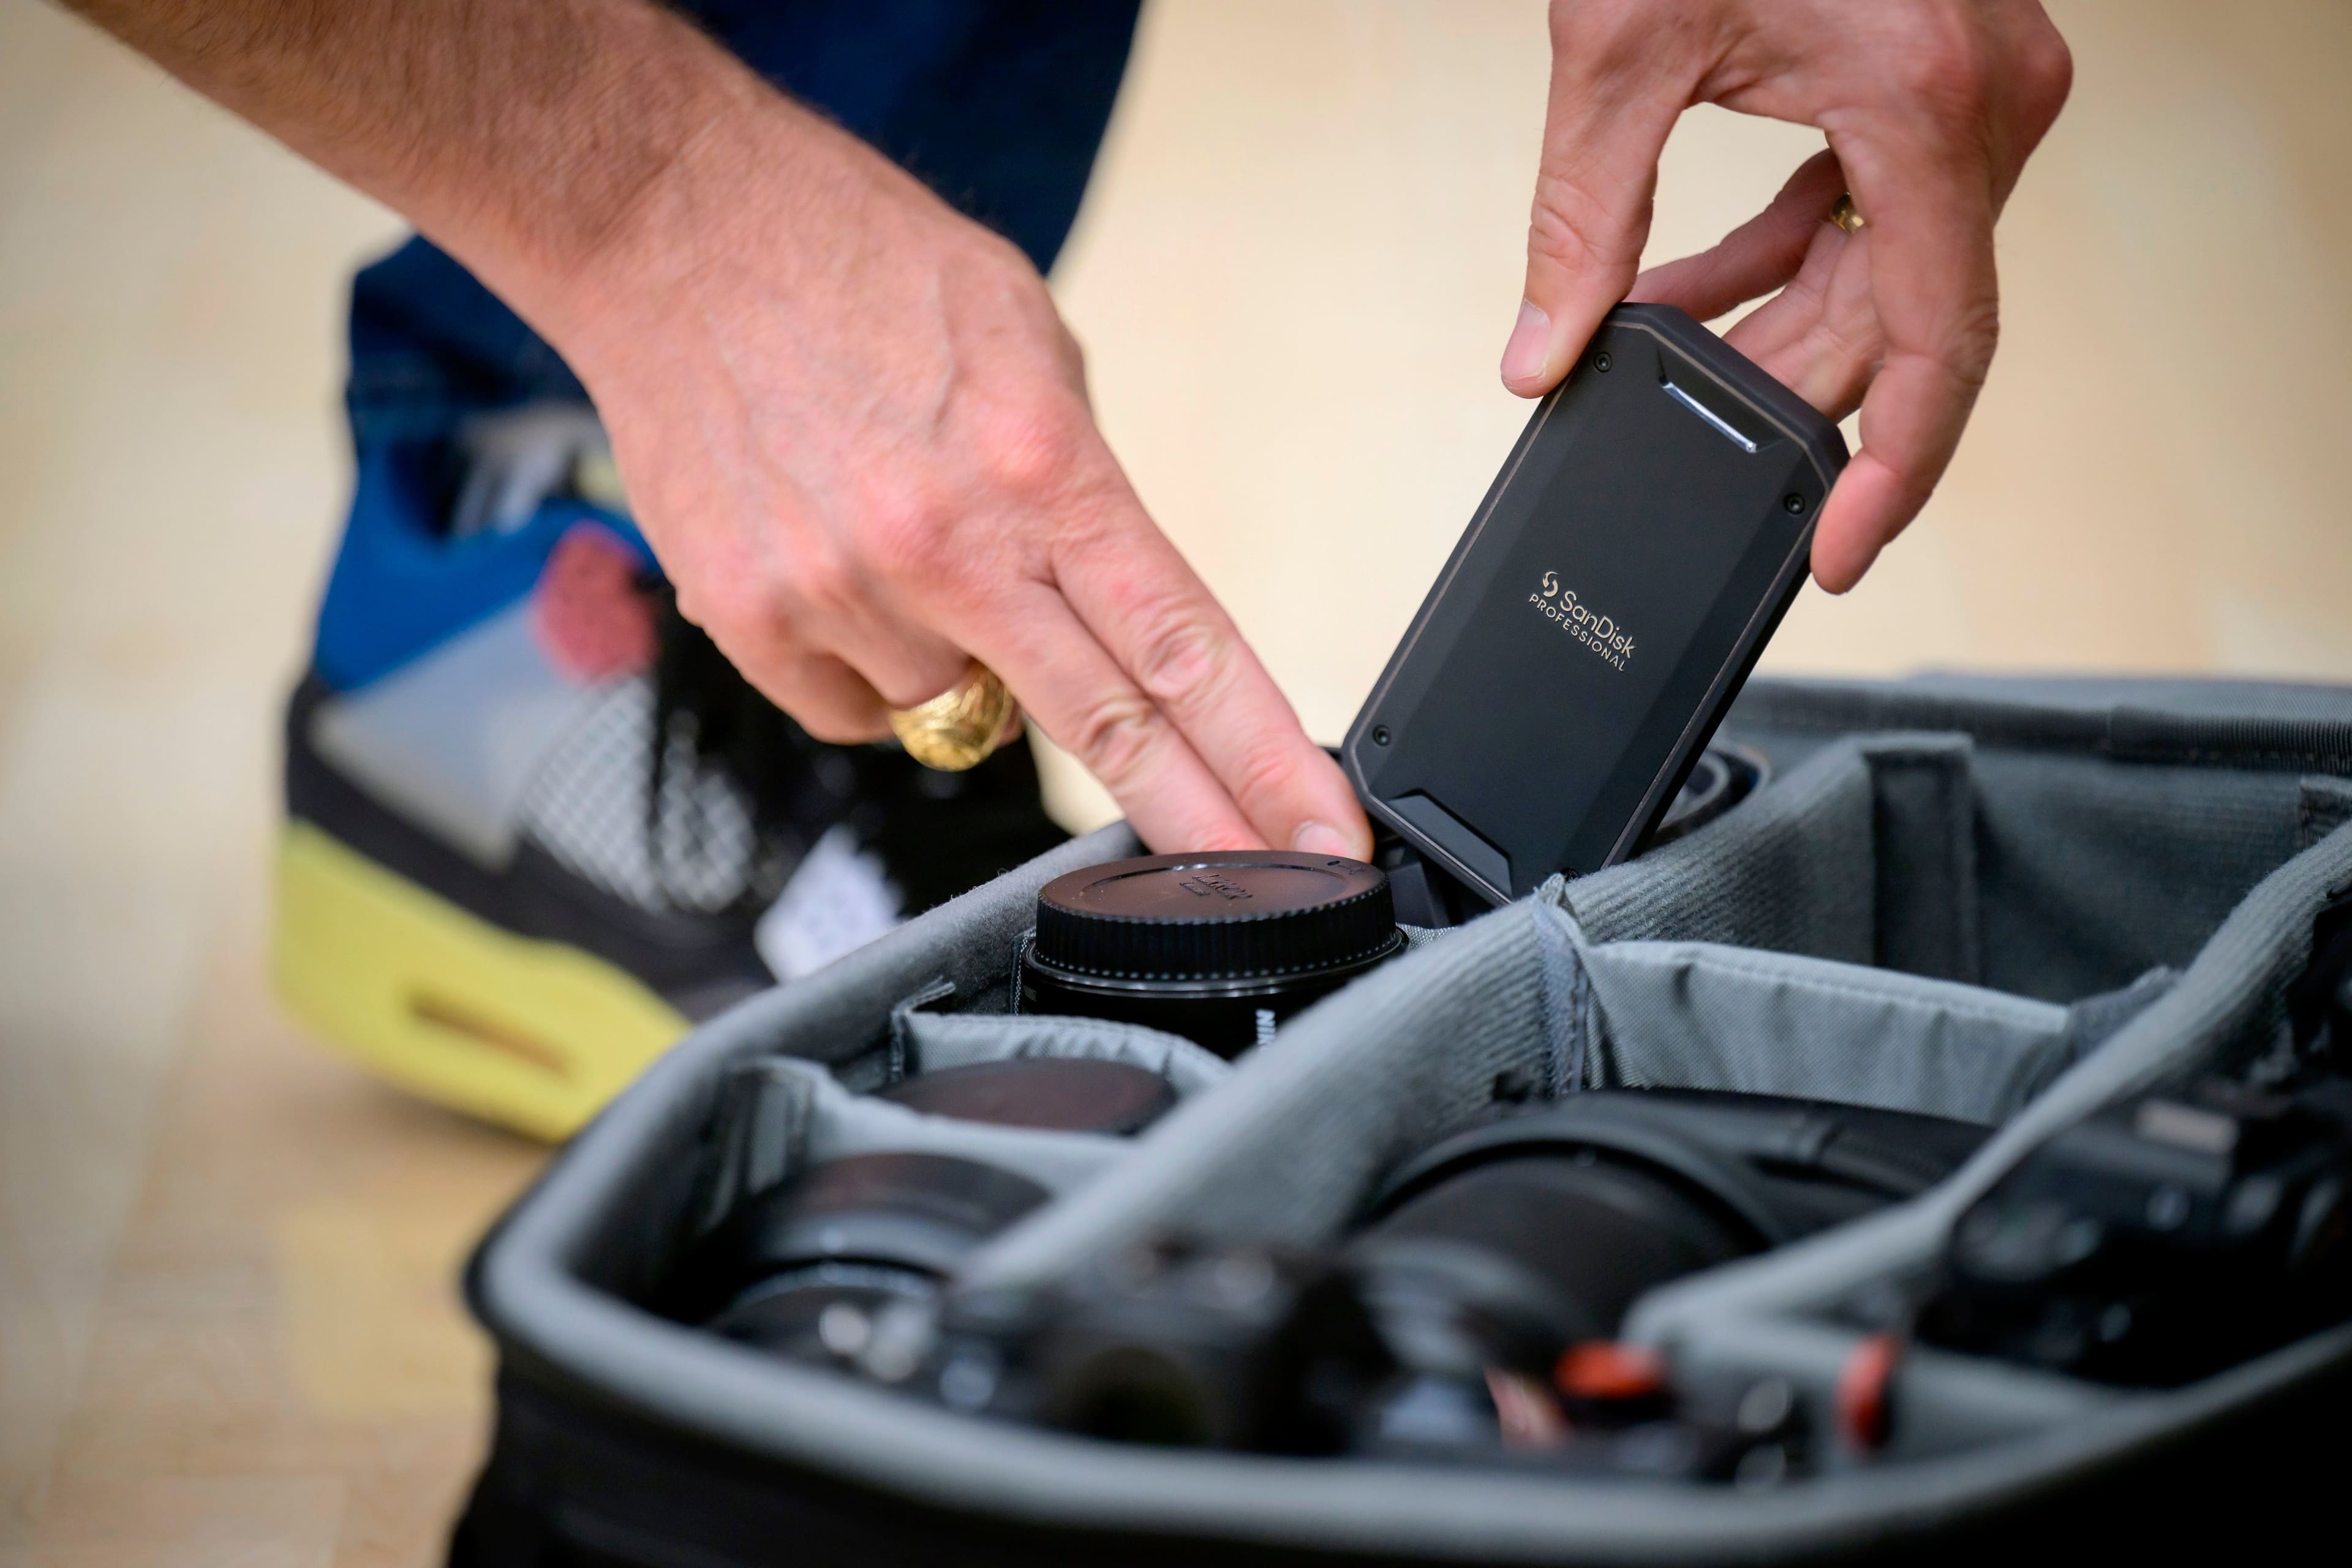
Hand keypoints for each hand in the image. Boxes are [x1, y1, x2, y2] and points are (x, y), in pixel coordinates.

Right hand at [551, 92, 1370, 858]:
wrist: (669, 225)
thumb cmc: (853, 260)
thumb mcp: (1024, 341)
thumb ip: (1081, 487)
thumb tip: (1115, 605)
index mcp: (1039, 468)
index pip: (1185, 648)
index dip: (1264, 757)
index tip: (1321, 833)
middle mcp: (943, 549)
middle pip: (1106, 730)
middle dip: (1197, 821)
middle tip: (1266, 887)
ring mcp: (839, 595)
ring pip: (958, 716)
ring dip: (967, 664)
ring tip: (911, 547)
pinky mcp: (748, 622)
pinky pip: (856, 712)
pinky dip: (870, 669)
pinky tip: (844, 571)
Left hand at [1501, 0, 2071, 589]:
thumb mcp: (1618, 49)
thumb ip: (1582, 219)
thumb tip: (1541, 353)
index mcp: (1930, 105)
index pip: (1939, 344)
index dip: (1892, 471)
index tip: (1840, 554)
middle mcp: (1983, 107)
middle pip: (1900, 319)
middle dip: (1783, 393)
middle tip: (1683, 451)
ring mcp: (1972, 97)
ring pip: (1882, 274)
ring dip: (1769, 326)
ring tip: (1655, 362)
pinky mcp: (1933, 88)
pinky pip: (1868, 214)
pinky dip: (1780, 257)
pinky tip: (1688, 295)